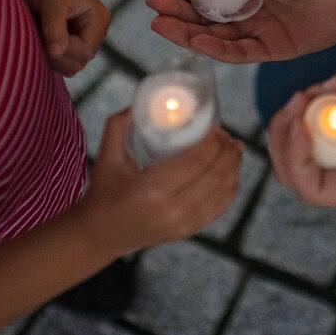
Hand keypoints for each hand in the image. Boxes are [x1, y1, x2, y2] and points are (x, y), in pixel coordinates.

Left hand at [0, 0, 110, 75]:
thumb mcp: (50, 3)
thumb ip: (54, 29)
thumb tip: (57, 53)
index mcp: (99, 19)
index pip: (86, 52)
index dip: (63, 50)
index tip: (42, 36)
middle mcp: (95, 31)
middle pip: (79, 62)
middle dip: (56, 55)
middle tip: (36, 34)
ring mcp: (82, 39)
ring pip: (69, 66)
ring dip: (49, 56)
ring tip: (37, 34)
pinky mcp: (68, 43)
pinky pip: (60, 63)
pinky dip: (47, 56)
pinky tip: (38, 38)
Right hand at [79, 109, 243, 254]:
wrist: (99, 235)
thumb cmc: (103, 191)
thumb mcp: (108, 154)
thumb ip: (122, 123)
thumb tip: (142, 99)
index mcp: (151, 189)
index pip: (197, 161)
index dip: (213, 141)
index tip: (216, 127)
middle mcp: (170, 210)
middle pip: (214, 176)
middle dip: (227, 152)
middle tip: (227, 135)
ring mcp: (181, 225)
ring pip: (221, 194)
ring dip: (234, 168)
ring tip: (236, 149)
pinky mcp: (186, 233)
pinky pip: (218, 210)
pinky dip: (230, 190)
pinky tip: (233, 174)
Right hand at [146, 0, 335, 62]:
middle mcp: (248, 9)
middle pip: (203, 15)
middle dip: (176, 10)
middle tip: (153, 4)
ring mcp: (260, 30)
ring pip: (215, 36)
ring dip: (187, 31)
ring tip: (160, 22)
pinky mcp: (274, 49)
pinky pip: (240, 53)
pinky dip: (216, 49)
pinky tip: (196, 40)